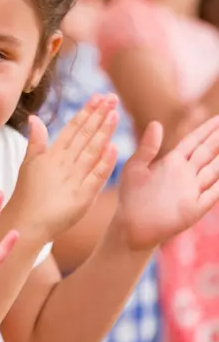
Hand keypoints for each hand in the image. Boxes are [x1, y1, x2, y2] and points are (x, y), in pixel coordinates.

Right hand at [10, 94, 118, 240]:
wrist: (26, 222)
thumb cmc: (27, 194)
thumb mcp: (28, 164)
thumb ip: (35, 141)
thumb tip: (34, 117)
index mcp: (51, 155)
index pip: (72, 128)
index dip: (86, 112)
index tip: (98, 97)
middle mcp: (63, 163)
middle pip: (84, 135)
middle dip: (98, 115)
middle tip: (111, 98)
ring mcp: (73, 179)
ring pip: (91, 151)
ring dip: (103, 132)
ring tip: (114, 114)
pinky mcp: (82, 197)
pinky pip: (96, 177)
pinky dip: (105, 163)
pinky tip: (114, 148)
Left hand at [115, 115, 218, 249]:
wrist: (131, 225)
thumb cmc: (131, 196)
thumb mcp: (136, 167)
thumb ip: (148, 147)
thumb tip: (156, 123)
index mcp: (172, 162)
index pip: (194, 141)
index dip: (207, 129)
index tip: (218, 117)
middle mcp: (187, 173)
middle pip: (208, 151)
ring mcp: (194, 190)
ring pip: (215, 169)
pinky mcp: (196, 208)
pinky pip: (214, 193)